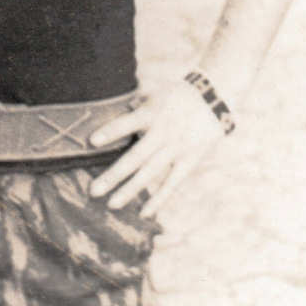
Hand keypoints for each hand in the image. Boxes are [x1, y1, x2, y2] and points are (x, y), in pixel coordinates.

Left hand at [88, 80, 228, 216]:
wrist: (213, 100)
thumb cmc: (176, 95)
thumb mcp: (154, 92)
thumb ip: (134, 104)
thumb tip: (114, 111)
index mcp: (152, 113)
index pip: (128, 123)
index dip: (111, 131)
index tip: (92, 141)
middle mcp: (162, 132)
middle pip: (135, 157)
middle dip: (114, 175)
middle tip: (93, 191)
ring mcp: (176, 149)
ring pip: (150, 173)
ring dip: (130, 190)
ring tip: (111, 204)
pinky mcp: (189, 161)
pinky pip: (172, 183)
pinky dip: (159, 198)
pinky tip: (145, 213)